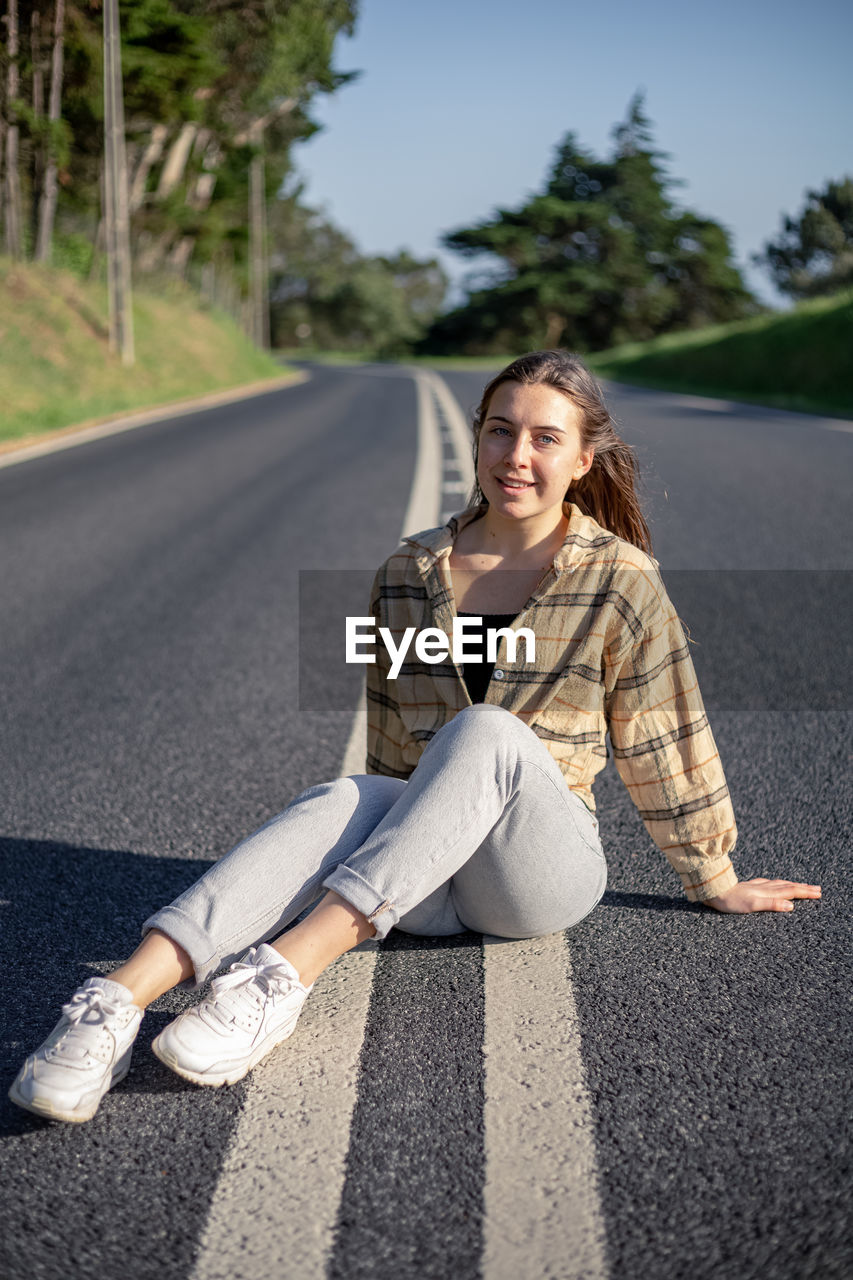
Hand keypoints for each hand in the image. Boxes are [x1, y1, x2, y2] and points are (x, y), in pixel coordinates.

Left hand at [706, 877, 821, 913]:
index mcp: (767, 892)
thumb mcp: (752, 905)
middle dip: (803, 888)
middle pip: (788, 886)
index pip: (791, 891)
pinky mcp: (749, 887)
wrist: (713, 891)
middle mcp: (764, 887)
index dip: (805, 892)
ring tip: (801, 885)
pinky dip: (778, 884)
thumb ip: (772, 904)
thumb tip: (791, 906)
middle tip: (817, 889)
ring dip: (792, 884)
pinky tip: (774, 884)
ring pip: (779, 884)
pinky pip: (769, 884)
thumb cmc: (731, 901)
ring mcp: (757, 886)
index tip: (819, 893)